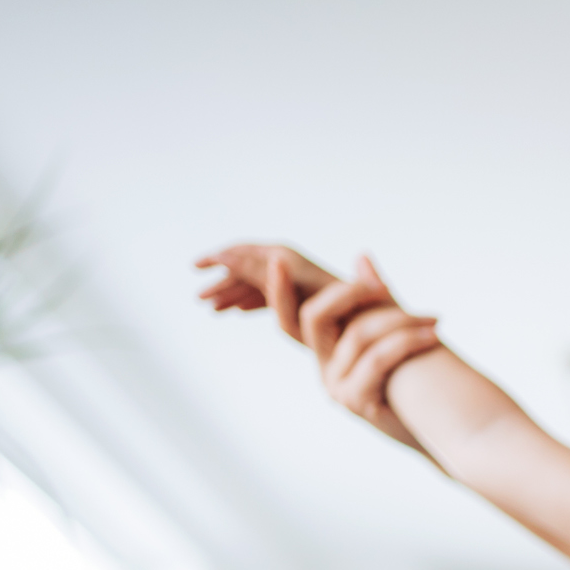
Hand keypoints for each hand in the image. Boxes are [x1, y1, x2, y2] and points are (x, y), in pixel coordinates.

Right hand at [195, 243, 340, 340]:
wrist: (373, 317)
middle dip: (222, 281)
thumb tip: (222, 256)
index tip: (196, 265)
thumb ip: (256, 270)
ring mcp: (297, 281)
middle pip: (246, 268)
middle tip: (200, 298)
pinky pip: (271, 294)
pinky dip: (252, 300)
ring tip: (213, 308)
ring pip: (257, 283)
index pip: (242, 252)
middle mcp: (289, 265)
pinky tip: (239, 309)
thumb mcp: (289, 285)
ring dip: (233, 292)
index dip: (218, 258)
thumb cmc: (334, 301)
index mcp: (284, 258)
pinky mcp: (305, 296)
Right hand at [294, 256, 442, 448]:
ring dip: (400, 320)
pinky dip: (408, 342)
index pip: (289, 316)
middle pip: (313, 317)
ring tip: (433, 320)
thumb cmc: (422, 378)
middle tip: (385, 289)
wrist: (450, 427)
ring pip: (357, 334)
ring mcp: (337, 387)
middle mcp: (325, 368)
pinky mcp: (357, 402)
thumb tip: (361, 257)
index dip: (277, 290)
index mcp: (328, 350)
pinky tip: (434, 337)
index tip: (278, 260)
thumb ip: (376, 298)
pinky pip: (377, 358)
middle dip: (349, 292)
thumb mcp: (395, 333)